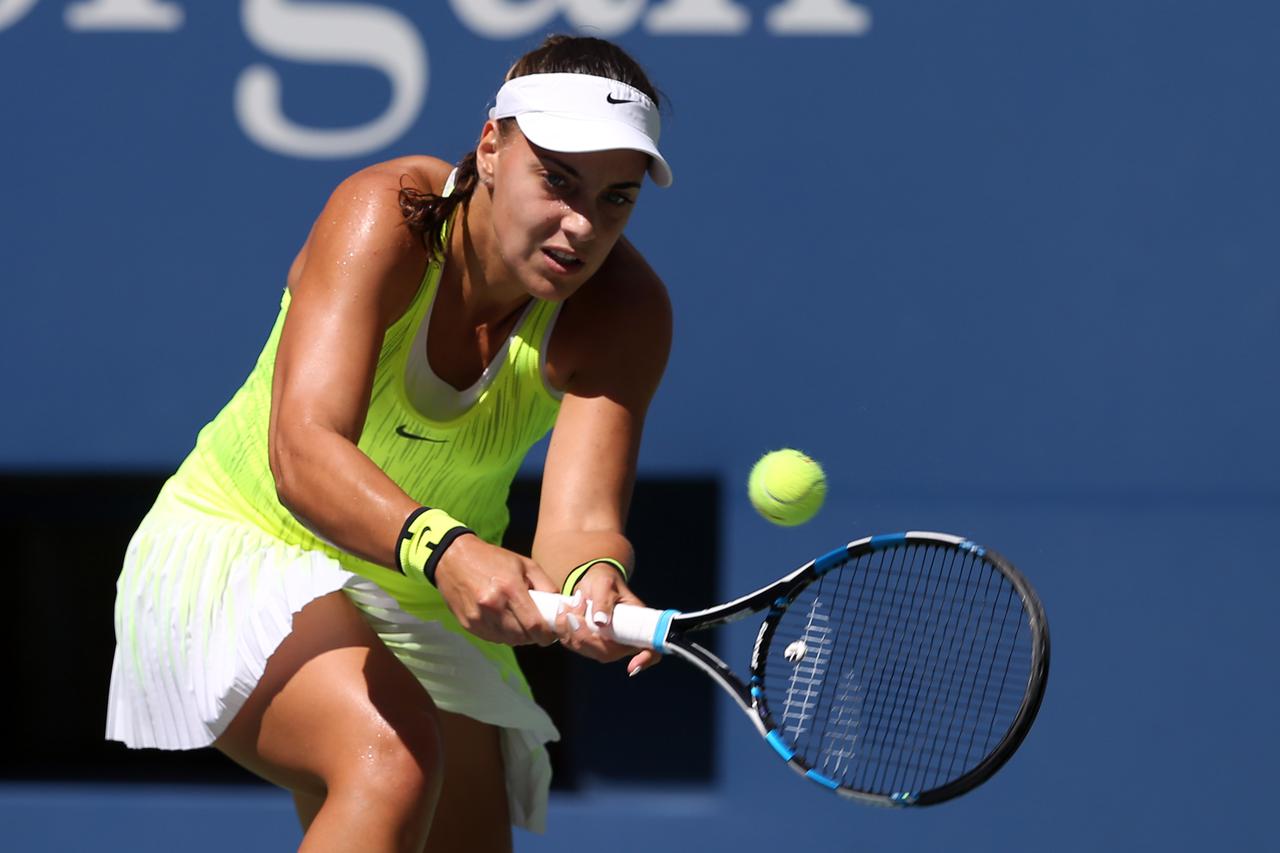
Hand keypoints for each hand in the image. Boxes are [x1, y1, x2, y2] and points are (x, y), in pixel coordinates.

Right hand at [433, 535, 559, 646]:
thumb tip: (560, 607)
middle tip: (537, 626)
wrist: (453, 558)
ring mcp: (479, 617)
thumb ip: (546, 585)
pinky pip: (494, 638)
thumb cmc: (493, 559)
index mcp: (510, 588)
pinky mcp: (469, 624)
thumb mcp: (525, 564)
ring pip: (508, 640)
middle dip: (534, 635)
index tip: (551, 634)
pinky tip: (503, 621)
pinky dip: (503, 635)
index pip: (535, 625)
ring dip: (519, 636)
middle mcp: (493, 606)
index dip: (547, 635)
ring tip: (519, 621)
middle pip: (522, 636)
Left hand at [557, 563, 661, 675]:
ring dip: (571, 630)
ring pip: (588, 650)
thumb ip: (603, 600)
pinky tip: (564, 612)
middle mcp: (623, 639)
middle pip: (608, 653)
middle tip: (572, 614)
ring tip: (569, 605)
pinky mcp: (588, 643)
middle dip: (585, 636)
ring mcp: (605, 644)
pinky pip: (575, 645)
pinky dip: (564, 630)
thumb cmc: (605, 580)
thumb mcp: (605, 583)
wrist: (591, 582)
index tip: (631, 666)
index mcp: (638, 623)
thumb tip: (601, 622)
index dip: (645, 659)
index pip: (651, 649)